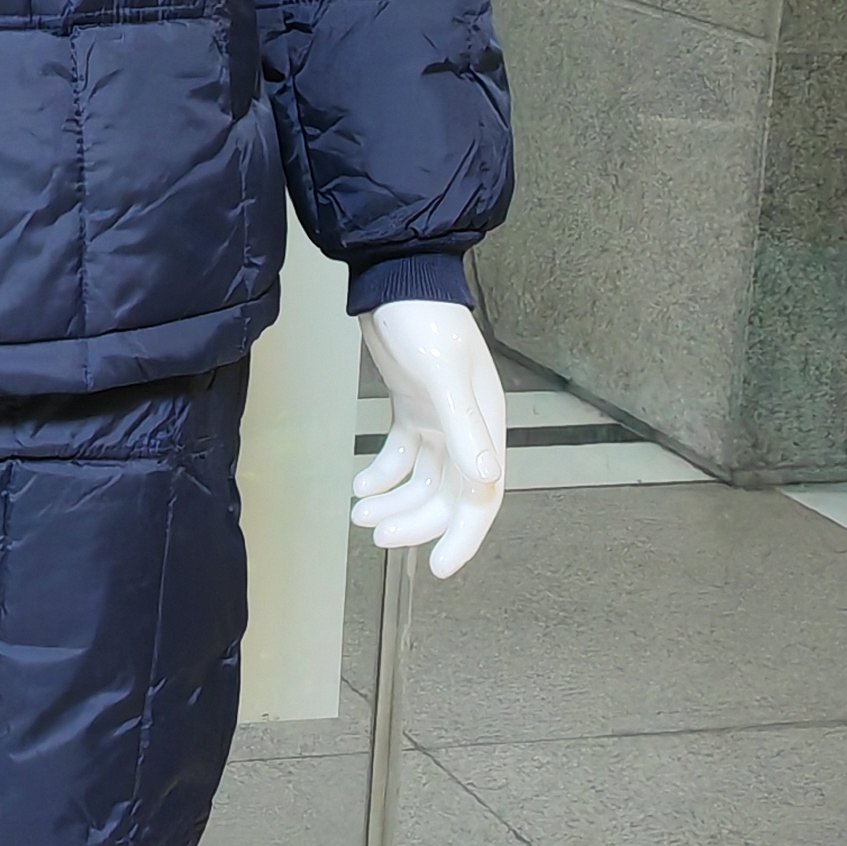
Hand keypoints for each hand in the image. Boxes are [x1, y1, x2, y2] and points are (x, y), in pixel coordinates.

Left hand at [351, 299, 505, 581]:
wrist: (396, 278)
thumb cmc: (425, 319)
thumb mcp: (443, 376)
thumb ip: (465, 430)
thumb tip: (486, 481)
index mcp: (485, 426)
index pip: (482, 496)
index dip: (464, 535)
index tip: (439, 567)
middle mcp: (468, 430)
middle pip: (448, 496)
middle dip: (414, 521)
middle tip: (378, 535)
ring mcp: (441, 420)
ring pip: (422, 480)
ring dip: (394, 501)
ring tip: (360, 512)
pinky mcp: (414, 409)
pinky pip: (403, 456)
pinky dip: (383, 475)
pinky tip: (362, 484)